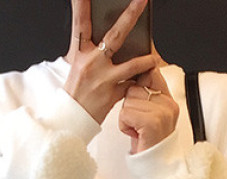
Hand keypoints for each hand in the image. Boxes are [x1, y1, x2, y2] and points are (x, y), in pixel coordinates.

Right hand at [65, 0, 157, 124]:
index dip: (81, 6)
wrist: (71, 119)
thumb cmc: (76, 90)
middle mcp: (92, 62)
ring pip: (132, 65)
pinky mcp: (112, 96)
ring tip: (154, 57)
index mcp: (79, 52)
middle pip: (115, 35)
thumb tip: (106, 35)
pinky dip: (139, 83)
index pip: (80, 23)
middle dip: (131, 15)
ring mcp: (103, 79)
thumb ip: (90, 48)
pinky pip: (132, 86)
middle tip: (142, 0)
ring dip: (146, 60)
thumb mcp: (76, 64)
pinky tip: (146, 80)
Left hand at [120, 66, 177, 154]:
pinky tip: (135, 135)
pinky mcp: (152, 122)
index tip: (136, 99)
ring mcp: (162, 112)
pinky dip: (124, 126)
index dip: (138, 82)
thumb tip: (137, 72)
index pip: (151, 73)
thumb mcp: (149, 116)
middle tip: (138, 124)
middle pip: (134, 88)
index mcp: (169, 100)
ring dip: (126, 117)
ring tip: (137, 130)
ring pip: (128, 100)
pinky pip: (125, 113)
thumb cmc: (148, 143)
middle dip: (129, 106)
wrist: (154, 168)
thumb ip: (146, 95)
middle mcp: (168, 104)